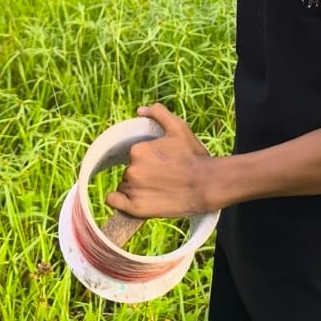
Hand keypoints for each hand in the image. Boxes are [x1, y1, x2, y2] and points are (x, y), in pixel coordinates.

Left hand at [105, 104, 213, 219]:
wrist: (207, 184)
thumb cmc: (193, 156)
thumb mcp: (178, 128)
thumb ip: (158, 113)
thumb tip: (140, 111)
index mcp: (137, 150)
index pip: (135, 156)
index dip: (148, 161)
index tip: (163, 166)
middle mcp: (132, 169)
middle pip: (130, 171)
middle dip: (143, 175)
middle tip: (163, 178)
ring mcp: (132, 190)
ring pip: (126, 187)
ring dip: (136, 189)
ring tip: (158, 191)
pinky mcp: (135, 209)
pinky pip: (114, 201)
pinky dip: (120, 202)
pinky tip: (135, 201)